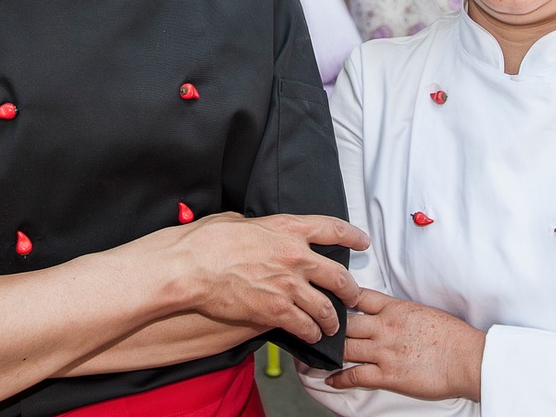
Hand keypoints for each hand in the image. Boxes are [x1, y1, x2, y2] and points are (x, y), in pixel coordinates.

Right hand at [158, 212, 368, 344]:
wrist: (193, 267)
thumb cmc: (209, 241)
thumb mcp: (238, 220)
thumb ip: (260, 226)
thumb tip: (259, 230)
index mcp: (288, 227)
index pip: (332, 228)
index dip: (353, 235)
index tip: (363, 241)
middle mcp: (295, 255)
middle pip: (339, 275)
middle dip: (350, 290)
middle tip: (352, 296)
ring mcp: (288, 284)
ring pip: (325, 307)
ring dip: (332, 319)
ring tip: (332, 326)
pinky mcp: (276, 310)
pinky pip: (305, 326)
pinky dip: (311, 333)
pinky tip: (311, 336)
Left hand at [325, 288, 483, 401]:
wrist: (466, 357)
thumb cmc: (451, 335)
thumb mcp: (422, 311)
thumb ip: (400, 312)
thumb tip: (389, 313)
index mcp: (395, 308)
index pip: (359, 296)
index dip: (341, 297)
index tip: (329, 298)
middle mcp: (385, 326)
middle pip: (347, 322)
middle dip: (330, 324)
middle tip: (316, 325)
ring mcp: (384, 351)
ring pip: (346, 346)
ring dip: (330, 350)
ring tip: (317, 351)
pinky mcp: (388, 374)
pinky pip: (356, 374)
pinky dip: (339, 377)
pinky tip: (330, 378)